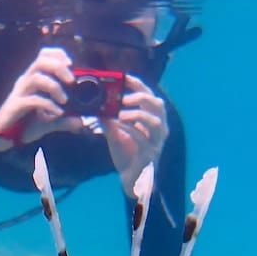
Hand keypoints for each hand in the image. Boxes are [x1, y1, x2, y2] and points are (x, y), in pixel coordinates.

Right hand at [0, 47, 85, 149]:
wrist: (4, 136)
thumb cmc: (23, 124)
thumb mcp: (48, 121)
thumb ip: (64, 121)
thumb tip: (79, 122)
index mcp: (32, 79)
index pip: (42, 56)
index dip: (57, 54)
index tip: (71, 63)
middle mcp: (25, 82)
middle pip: (40, 62)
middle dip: (58, 67)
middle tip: (71, 81)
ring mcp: (19, 93)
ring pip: (36, 78)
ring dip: (54, 87)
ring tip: (65, 100)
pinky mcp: (15, 106)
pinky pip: (32, 100)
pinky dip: (47, 105)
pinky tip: (57, 113)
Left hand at [103, 74, 168, 193]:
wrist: (130, 177)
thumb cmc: (126, 152)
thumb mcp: (116, 131)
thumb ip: (109, 117)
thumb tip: (96, 104)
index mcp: (152, 117)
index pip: (149, 95)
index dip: (138, 85)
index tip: (124, 78)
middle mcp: (159, 127)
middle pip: (157, 104)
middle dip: (141, 97)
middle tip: (123, 98)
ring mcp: (157, 140)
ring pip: (155, 121)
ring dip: (137, 114)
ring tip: (120, 113)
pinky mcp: (150, 153)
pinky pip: (143, 139)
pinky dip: (131, 130)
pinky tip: (119, 126)